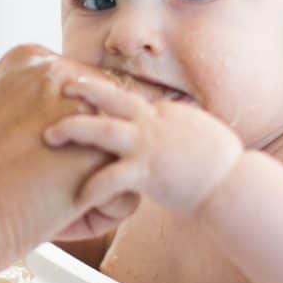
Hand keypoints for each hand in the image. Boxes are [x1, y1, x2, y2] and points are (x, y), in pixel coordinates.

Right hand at [0, 46, 135, 273]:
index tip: (30, 162)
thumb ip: (26, 112)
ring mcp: (85, 111)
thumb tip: (52, 134)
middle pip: (108, 122)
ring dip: (93, 186)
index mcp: (29, 60)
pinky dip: (97, 216)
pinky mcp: (100, 157)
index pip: (84, 97)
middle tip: (38, 185)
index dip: (68, 141)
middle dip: (86, 160)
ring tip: (46, 202)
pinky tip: (54, 217)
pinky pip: (125, 193)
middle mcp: (60, 74)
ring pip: (120, 156)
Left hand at [47, 73, 243, 218]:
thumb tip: (169, 123)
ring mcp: (149, 145)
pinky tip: (77, 197)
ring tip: (50, 135)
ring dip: (73, 129)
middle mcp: (154, 123)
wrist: (233, 186)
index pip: (127, 98)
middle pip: (112, 97)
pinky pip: (110, 178)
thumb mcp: (196, 135)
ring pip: (102, 130)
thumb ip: (176, 127)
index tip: (80, 90)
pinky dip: (91, 187)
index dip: (102, 96)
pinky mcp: (147, 172)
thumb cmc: (219, 167)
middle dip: (84, 88)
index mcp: (163, 113)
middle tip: (59, 84)